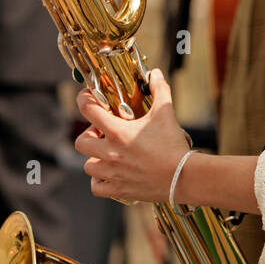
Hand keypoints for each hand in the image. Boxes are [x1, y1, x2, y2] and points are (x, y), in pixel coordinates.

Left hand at [74, 69, 190, 203]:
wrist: (183, 177)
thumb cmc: (173, 145)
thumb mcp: (165, 112)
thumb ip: (159, 89)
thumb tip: (155, 74)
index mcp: (118, 132)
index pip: (88, 110)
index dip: (83, 100)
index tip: (86, 97)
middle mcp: (110, 153)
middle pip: (81, 142)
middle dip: (88, 135)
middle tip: (102, 132)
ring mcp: (113, 173)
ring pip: (88, 166)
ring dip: (94, 158)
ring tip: (107, 153)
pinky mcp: (119, 189)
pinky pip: (96, 187)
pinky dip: (99, 181)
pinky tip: (109, 173)